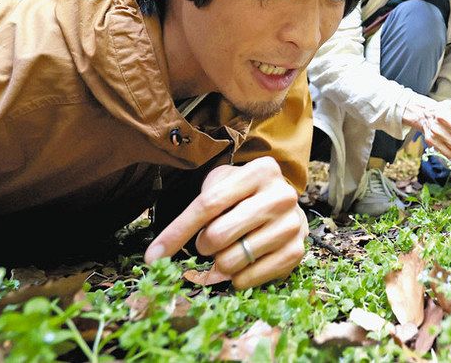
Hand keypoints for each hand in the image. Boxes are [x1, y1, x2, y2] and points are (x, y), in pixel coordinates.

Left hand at [144, 158, 307, 289]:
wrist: (284, 203)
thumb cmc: (245, 194)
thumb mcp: (224, 183)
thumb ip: (198, 207)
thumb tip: (160, 254)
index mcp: (261, 171)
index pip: (208, 204)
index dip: (177, 232)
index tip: (153, 256)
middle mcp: (282, 195)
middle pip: (218, 235)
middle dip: (202, 246)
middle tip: (207, 243)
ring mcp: (292, 225)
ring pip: (231, 261)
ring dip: (219, 263)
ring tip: (228, 250)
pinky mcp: (297, 252)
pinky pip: (248, 278)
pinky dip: (235, 278)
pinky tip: (241, 264)